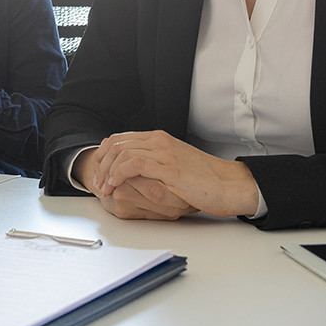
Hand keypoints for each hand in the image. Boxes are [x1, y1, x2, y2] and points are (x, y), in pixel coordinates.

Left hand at [93, 130, 260, 217]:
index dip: (104, 153)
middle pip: (116, 143)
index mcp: (159, 139)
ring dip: (107, 171)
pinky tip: (115, 185)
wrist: (227, 185)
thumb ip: (155, 162)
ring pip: (121, 152)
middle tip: (97, 182)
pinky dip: (118, 174)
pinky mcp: (167, 166)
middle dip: (101, 163)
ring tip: (104, 187)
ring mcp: (163, 152)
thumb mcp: (174, 166)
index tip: (99, 170)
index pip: (120, 138)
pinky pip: (133, 163)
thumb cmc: (204, 180)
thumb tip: (133, 171)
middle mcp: (159, 141)